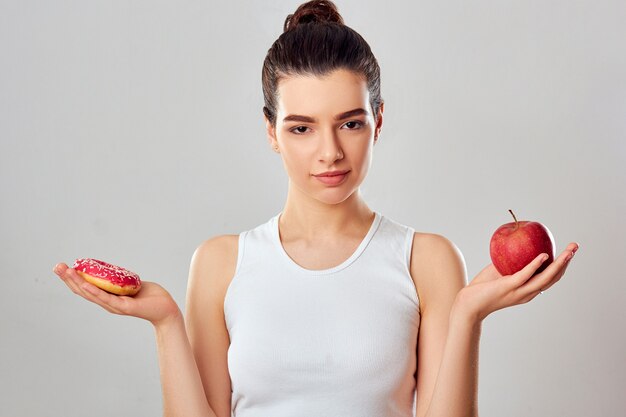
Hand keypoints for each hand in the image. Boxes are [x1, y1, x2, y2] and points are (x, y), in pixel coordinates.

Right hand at [52, 262, 180, 326]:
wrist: (166, 308)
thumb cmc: (151, 296)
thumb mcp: (131, 284)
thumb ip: (120, 280)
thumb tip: (113, 270)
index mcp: (108, 298)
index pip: (86, 288)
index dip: (73, 279)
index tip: (62, 267)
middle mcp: (108, 303)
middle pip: (83, 291)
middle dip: (68, 278)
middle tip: (56, 266)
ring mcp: (114, 306)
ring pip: (91, 294)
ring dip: (77, 282)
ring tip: (66, 271)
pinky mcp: (124, 307)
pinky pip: (106, 298)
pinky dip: (94, 291)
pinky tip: (85, 284)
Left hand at [454, 242, 579, 321]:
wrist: (468, 305)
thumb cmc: (482, 289)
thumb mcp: (499, 272)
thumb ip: (510, 263)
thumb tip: (515, 244)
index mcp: (528, 291)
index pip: (550, 279)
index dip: (562, 266)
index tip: (569, 252)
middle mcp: (528, 293)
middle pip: (553, 278)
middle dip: (566, 262)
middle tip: (575, 246)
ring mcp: (519, 292)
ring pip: (545, 278)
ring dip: (559, 264)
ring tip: (568, 251)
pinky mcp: (509, 287)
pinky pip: (525, 275)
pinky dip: (536, 265)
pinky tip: (543, 255)